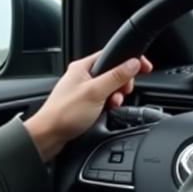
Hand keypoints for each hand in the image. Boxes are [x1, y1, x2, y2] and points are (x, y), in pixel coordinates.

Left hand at [23, 51, 152, 160]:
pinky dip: (108, 104)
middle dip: (122, 84)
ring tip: (111, 104)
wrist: (48, 136)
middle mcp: (82, 76)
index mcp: (83, 67)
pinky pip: (103, 99)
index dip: (129, 60)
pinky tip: (106, 111)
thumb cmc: (64, 113)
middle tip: (122, 92)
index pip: (112, 55)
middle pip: (113, 72)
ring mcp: (82, 90)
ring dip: (115, 96)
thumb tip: (133, 64)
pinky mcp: (83, 104)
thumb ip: (116, 76)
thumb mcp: (96, 92)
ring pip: (109, 88)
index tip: (144, 67)